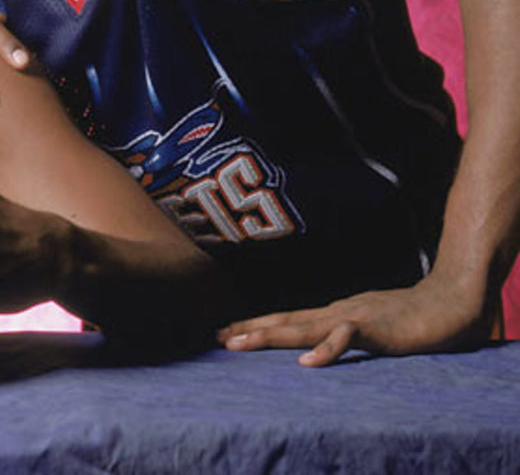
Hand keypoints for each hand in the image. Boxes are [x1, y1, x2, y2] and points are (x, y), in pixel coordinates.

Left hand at [217, 272, 495, 365]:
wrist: (447, 303)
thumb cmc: (408, 315)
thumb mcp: (366, 323)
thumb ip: (342, 330)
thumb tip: (318, 342)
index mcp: (332, 313)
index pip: (287, 319)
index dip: (256, 325)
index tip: (225, 332)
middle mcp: (335, 312)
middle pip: (286, 320)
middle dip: (250, 329)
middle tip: (217, 337)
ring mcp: (353, 318)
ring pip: (305, 327)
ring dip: (271, 335)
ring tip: (241, 343)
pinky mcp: (375, 329)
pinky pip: (346, 338)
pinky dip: (326, 350)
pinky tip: (307, 362)